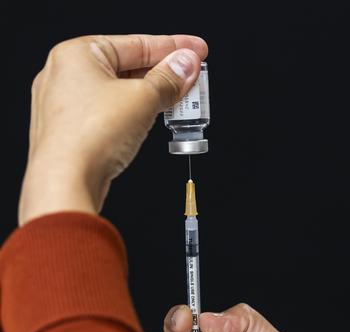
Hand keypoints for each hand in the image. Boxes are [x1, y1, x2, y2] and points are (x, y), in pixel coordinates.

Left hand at [20, 34, 207, 225]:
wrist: (66, 181)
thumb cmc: (89, 137)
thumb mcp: (143, 99)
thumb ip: (169, 79)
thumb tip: (186, 65)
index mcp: (77, 54)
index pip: (136, 44)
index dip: (172, 47)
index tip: (195, 50)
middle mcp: (66, 74)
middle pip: (128, 67)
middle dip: (164, 73)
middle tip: (193, 76)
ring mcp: (67, 104)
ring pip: (121, 91)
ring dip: (153, 95)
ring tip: (180, 99)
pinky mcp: (73, 129)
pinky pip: (111, 111)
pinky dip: (136, 112)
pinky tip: (154, 116)